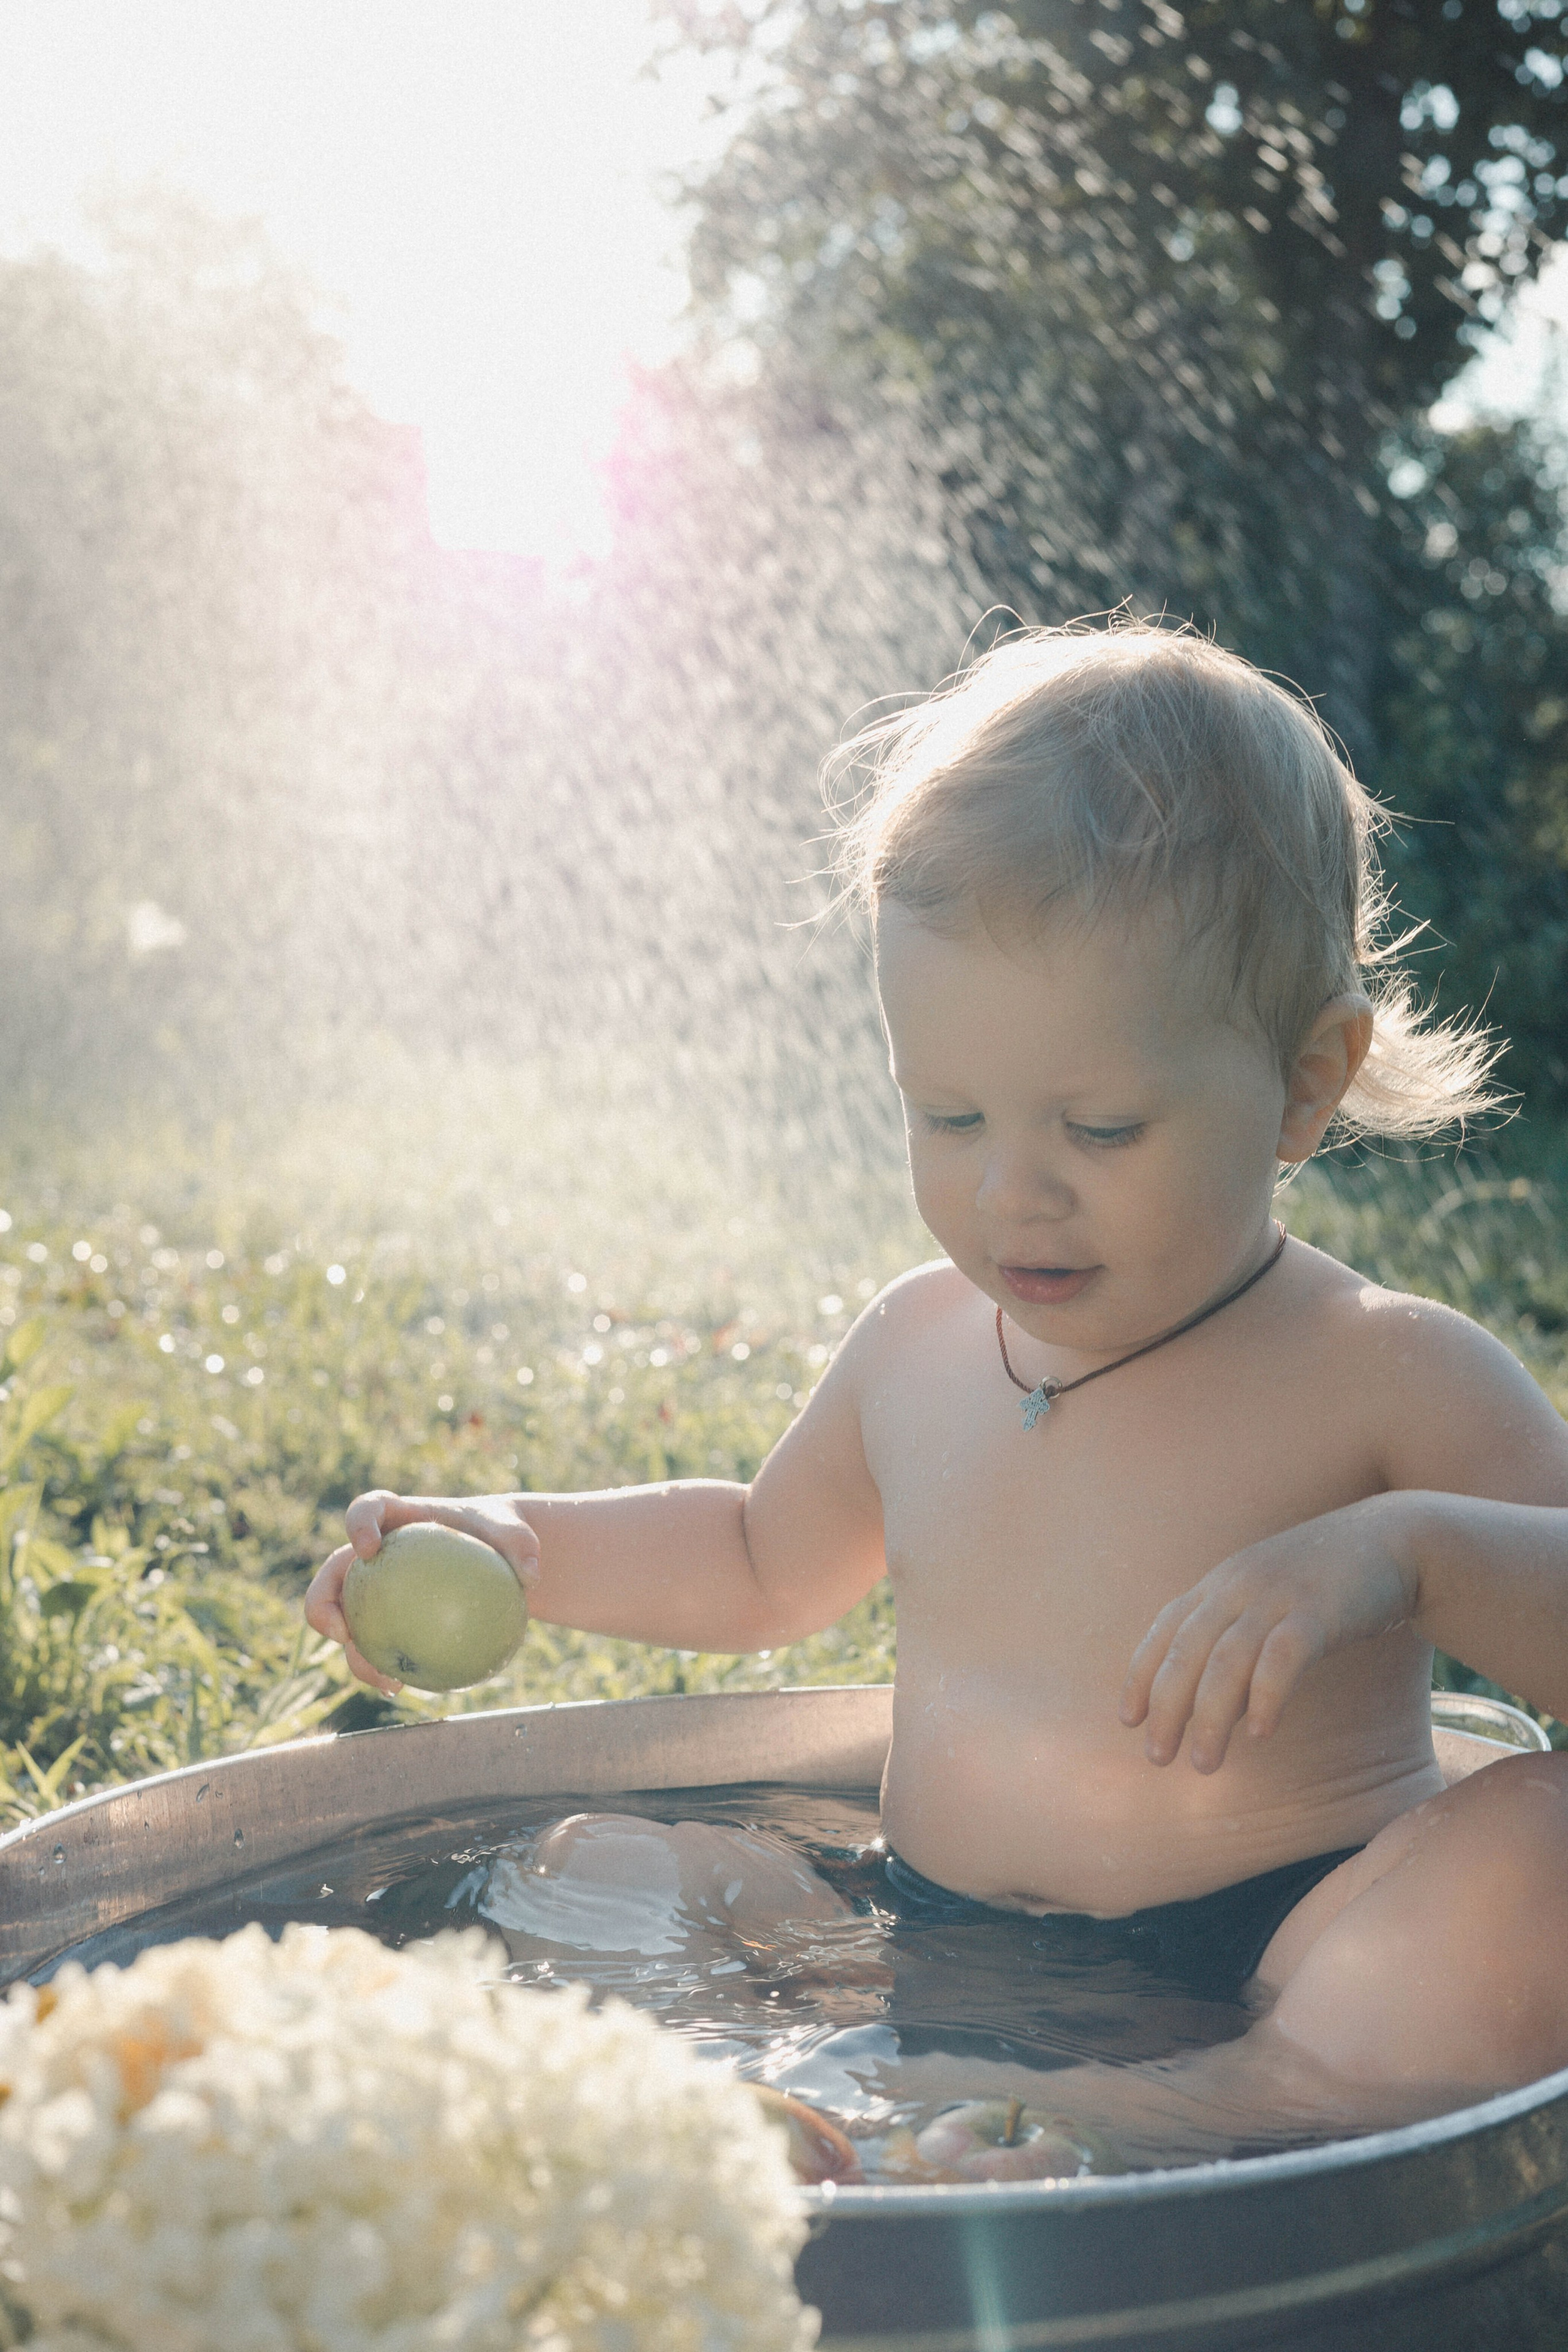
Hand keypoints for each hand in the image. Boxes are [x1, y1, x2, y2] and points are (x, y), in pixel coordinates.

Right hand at [304, 1489, 541, 1694]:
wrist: (495, 1564)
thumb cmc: (500, 1538)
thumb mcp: (517, 1534)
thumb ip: (521, 1545)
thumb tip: (529, 1575)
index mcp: (398, 1518)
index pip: (367, 1509)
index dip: (358, 1523)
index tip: (368, 1547)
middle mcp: (373, 1556)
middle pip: (331, 1576)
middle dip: (322, 1606)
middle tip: (342, 1633)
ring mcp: (374, 1592)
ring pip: (344, 1623)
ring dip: (351, 1653)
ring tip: (381, 1677)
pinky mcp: (384, 1622)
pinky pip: (373, 1647)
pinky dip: (380, 1668)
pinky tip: (400, 1687)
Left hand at [1119, 1496, 1418, 1772]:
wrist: (1396, 1539)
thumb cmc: (1329, 1583)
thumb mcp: (1270, 1604)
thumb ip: (1240, 1648)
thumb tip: (1218, 1714)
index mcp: (1222, 1583)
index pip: (1166, 1629)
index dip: (1142, 1674)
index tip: (1127, 1720)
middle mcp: (1239, 1585)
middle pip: (1187, 1649)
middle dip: (1166, 1706)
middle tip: (1158, 1756)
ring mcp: (1277, 1595)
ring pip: (1227, 1659)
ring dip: (1210, 1716)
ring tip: (1204, 1764)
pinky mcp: (1320, 1609)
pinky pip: (1283, 1655)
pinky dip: (1266, 1695)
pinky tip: (1261, 1734)